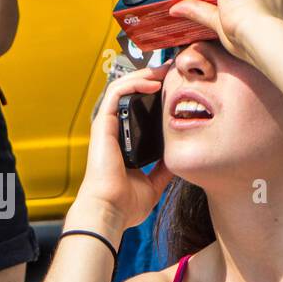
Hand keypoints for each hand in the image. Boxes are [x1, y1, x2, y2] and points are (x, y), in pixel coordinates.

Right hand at [71, 65, 174, 238]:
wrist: (111, 210)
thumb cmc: (126, 203)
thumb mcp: (154, 183)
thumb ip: (164, 169)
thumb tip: (178, 159)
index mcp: (124, 143)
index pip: (136, 110)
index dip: (153, 95)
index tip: (175, 87)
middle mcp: (114, 131)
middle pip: (130, 94)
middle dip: (151, 79)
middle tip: (173, 71)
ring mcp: (107, 126)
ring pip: (122, 88)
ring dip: (144, 76)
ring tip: (164, 70)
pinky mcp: (103, 124)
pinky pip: (117, 93)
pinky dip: (134, 84)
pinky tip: (153, 82)